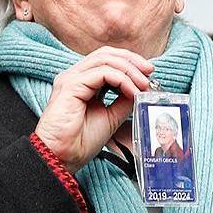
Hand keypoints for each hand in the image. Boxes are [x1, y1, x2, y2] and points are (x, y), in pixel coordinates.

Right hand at [34, 47, 154, 173]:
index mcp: (82, 82)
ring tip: (143, 85)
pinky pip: (103, 73)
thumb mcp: (111, 116)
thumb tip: (141, 88)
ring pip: (105, 60)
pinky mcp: (71, 85)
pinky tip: (132, 92)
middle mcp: (75, 76)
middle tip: (149, 72)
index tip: (148, 74)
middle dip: (131, 60)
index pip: (107, 59)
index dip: (129, 62)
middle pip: (106, 54)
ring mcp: (71, 79)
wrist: (62, 158)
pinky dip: (122, 80)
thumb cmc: (80, 141)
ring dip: (129, 70)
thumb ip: (124, 100)